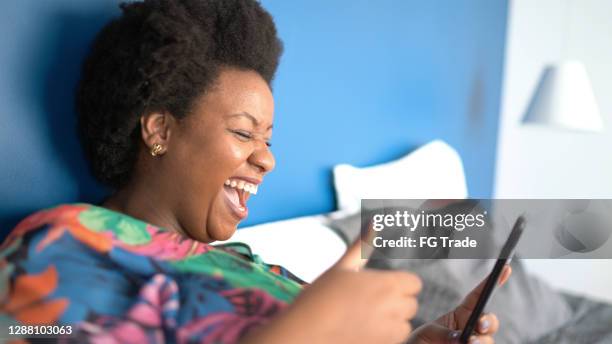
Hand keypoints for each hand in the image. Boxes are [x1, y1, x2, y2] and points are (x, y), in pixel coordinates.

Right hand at [242, 226, 421, 343]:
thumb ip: (362, 246)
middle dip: (397, 301)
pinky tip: (364, 330)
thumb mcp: (342, 267)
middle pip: (411, 304)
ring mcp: (389, 333)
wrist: (305, 333)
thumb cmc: (320, 298)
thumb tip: (375, 222)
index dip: (400, 283)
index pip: (414, 283)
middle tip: (370, 300)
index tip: (382, 285)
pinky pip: (395, 341)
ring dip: (393, 321)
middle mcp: (393, 309)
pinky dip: (385, 336)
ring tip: (366, 316)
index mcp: (386, 285)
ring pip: (405, 325)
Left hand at [406, 265, 511, 343]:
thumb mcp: (428, 333)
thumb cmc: (420, 343)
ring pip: (489, 340)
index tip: (506, 268)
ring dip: (482, 341)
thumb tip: (462, 339)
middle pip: (489, 321)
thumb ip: (443, 334)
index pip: (478, 296)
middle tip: (479, 326)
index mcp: (460, 316)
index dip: (491, 282)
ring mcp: (475, 342)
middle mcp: (471, 329)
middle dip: (489, 322)